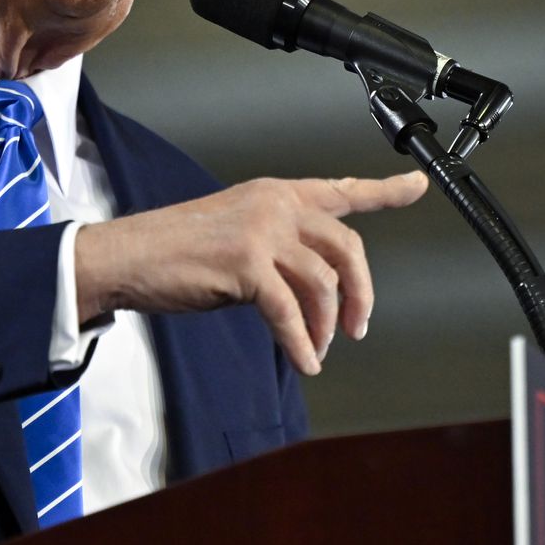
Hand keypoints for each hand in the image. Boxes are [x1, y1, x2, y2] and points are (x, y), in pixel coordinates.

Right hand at [74, 171, 428, 374]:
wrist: (127, 256)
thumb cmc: (173, 251)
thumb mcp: (236, 233)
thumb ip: (278, 249)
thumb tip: (311, 292)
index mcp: (274, 193)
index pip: (341, 190)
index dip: (385, 189)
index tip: (417, 184)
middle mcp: (275, 204)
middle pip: (346, 246)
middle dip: (360, 292)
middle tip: (358, 326)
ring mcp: (262, 231)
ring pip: (324, 282)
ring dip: (328, 324)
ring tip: (318, 346)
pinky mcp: (247, 264)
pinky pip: (291, 312)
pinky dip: (301, 342)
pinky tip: (304, 359)